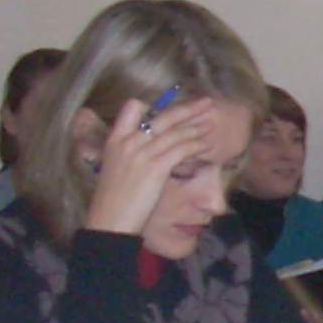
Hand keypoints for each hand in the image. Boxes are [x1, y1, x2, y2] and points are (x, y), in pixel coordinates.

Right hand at [80, 96, 215, 241]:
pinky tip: (208, 144)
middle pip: (163, 117)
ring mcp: (142, 153)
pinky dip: (197, 145)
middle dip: (188, 109)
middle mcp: (128, 141)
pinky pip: (181, 150)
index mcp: (115, 138)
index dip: (152, 106)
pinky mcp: (155, 167)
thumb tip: (152, 144)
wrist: (110, 220)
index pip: (132, 108)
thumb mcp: (116, 165)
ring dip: (197, 127)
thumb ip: (130, 150)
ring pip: (176, 133)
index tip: (170, 109)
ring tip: (212, 122)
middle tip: (207, 103)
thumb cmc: (114, 198)